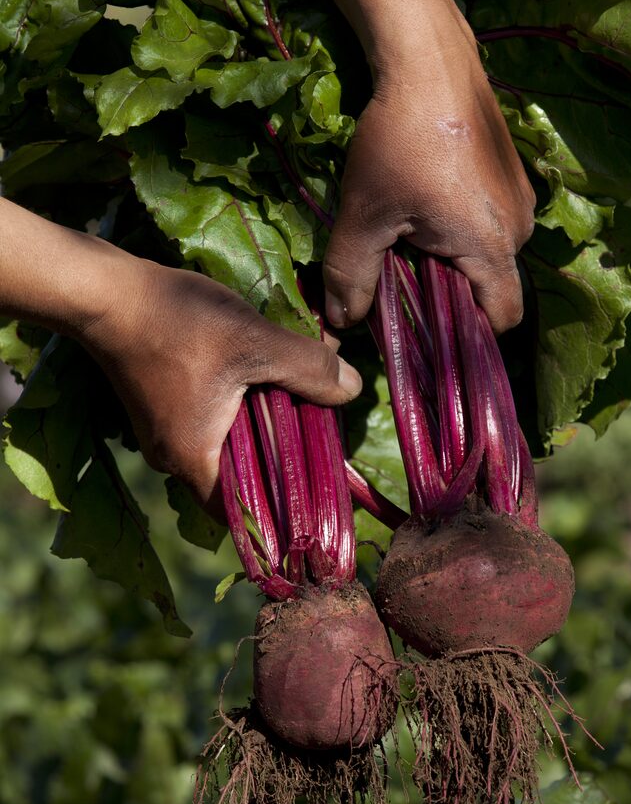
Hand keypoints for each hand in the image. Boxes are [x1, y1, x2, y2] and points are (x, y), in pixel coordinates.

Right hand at [81, 259, 360, 511]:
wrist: (104, 291)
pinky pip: (211, 424)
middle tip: (321, 433)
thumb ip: (308, 369)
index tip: (323, 484)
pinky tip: (262, 379)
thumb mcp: (255, 342)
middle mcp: (174, 461)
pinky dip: (240, 409)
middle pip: (243, 479)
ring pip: (229, 447)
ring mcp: (163, 435)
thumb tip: (353, 390)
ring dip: (262, 428)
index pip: (249, 512)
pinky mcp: (159, 409)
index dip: (289, 504)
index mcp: (196, 462)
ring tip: (298, 399)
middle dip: (282, 457)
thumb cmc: (176, 322)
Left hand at [323, 26, 534, 332]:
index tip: (427, 331)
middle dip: (451, 295)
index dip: (466, 336)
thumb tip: (340, 324)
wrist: (429, 56)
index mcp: (492, 246)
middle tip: (404, 280)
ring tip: (410, 237)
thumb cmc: (398, 138)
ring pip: (489, 255)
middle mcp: (519, 227)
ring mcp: (520, 198)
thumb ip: (350, 276)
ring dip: (454, 260)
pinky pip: (490, 223)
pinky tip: (425, 204)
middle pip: (492, 289)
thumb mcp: (363, 213)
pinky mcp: (512, 174)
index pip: (500, 321)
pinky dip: (461, 229)